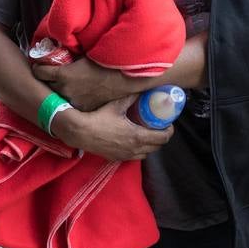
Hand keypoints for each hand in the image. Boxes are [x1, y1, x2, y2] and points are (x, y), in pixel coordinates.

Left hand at [32, 58, 131, 112]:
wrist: (122, 78)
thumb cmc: (104, 62)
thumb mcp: (83, 55)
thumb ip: (69, 56)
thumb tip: (58, 50)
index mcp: (62, 75)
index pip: (38, 72)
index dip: (38, 67)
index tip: (41, 65)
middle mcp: (64, 90)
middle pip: (46, 86)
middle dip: (47, 80)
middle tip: (51, 74)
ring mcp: (73, 101)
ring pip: (57, 96)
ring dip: (59, 90)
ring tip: (65, 85)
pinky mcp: (82, 109)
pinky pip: (70, 104)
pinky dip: (71, 98)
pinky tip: (77, 93)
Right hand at [52, 96, 172, 161]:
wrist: (80, 132)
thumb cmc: (98, 118)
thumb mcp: (117, 105)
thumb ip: (131, 97)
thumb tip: (142, 89)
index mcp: (137, 136)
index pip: (162, 138)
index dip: (169, 131)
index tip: (168, 124)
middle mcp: (134, 149)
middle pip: (157, 147)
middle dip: (161, 138)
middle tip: (159, 127)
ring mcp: (125, 156)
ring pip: (146, 154)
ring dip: (150, 146)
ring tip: (147, 134)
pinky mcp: (116, 158)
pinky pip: (134, 157)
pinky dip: (138, 151)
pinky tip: (133, 141)